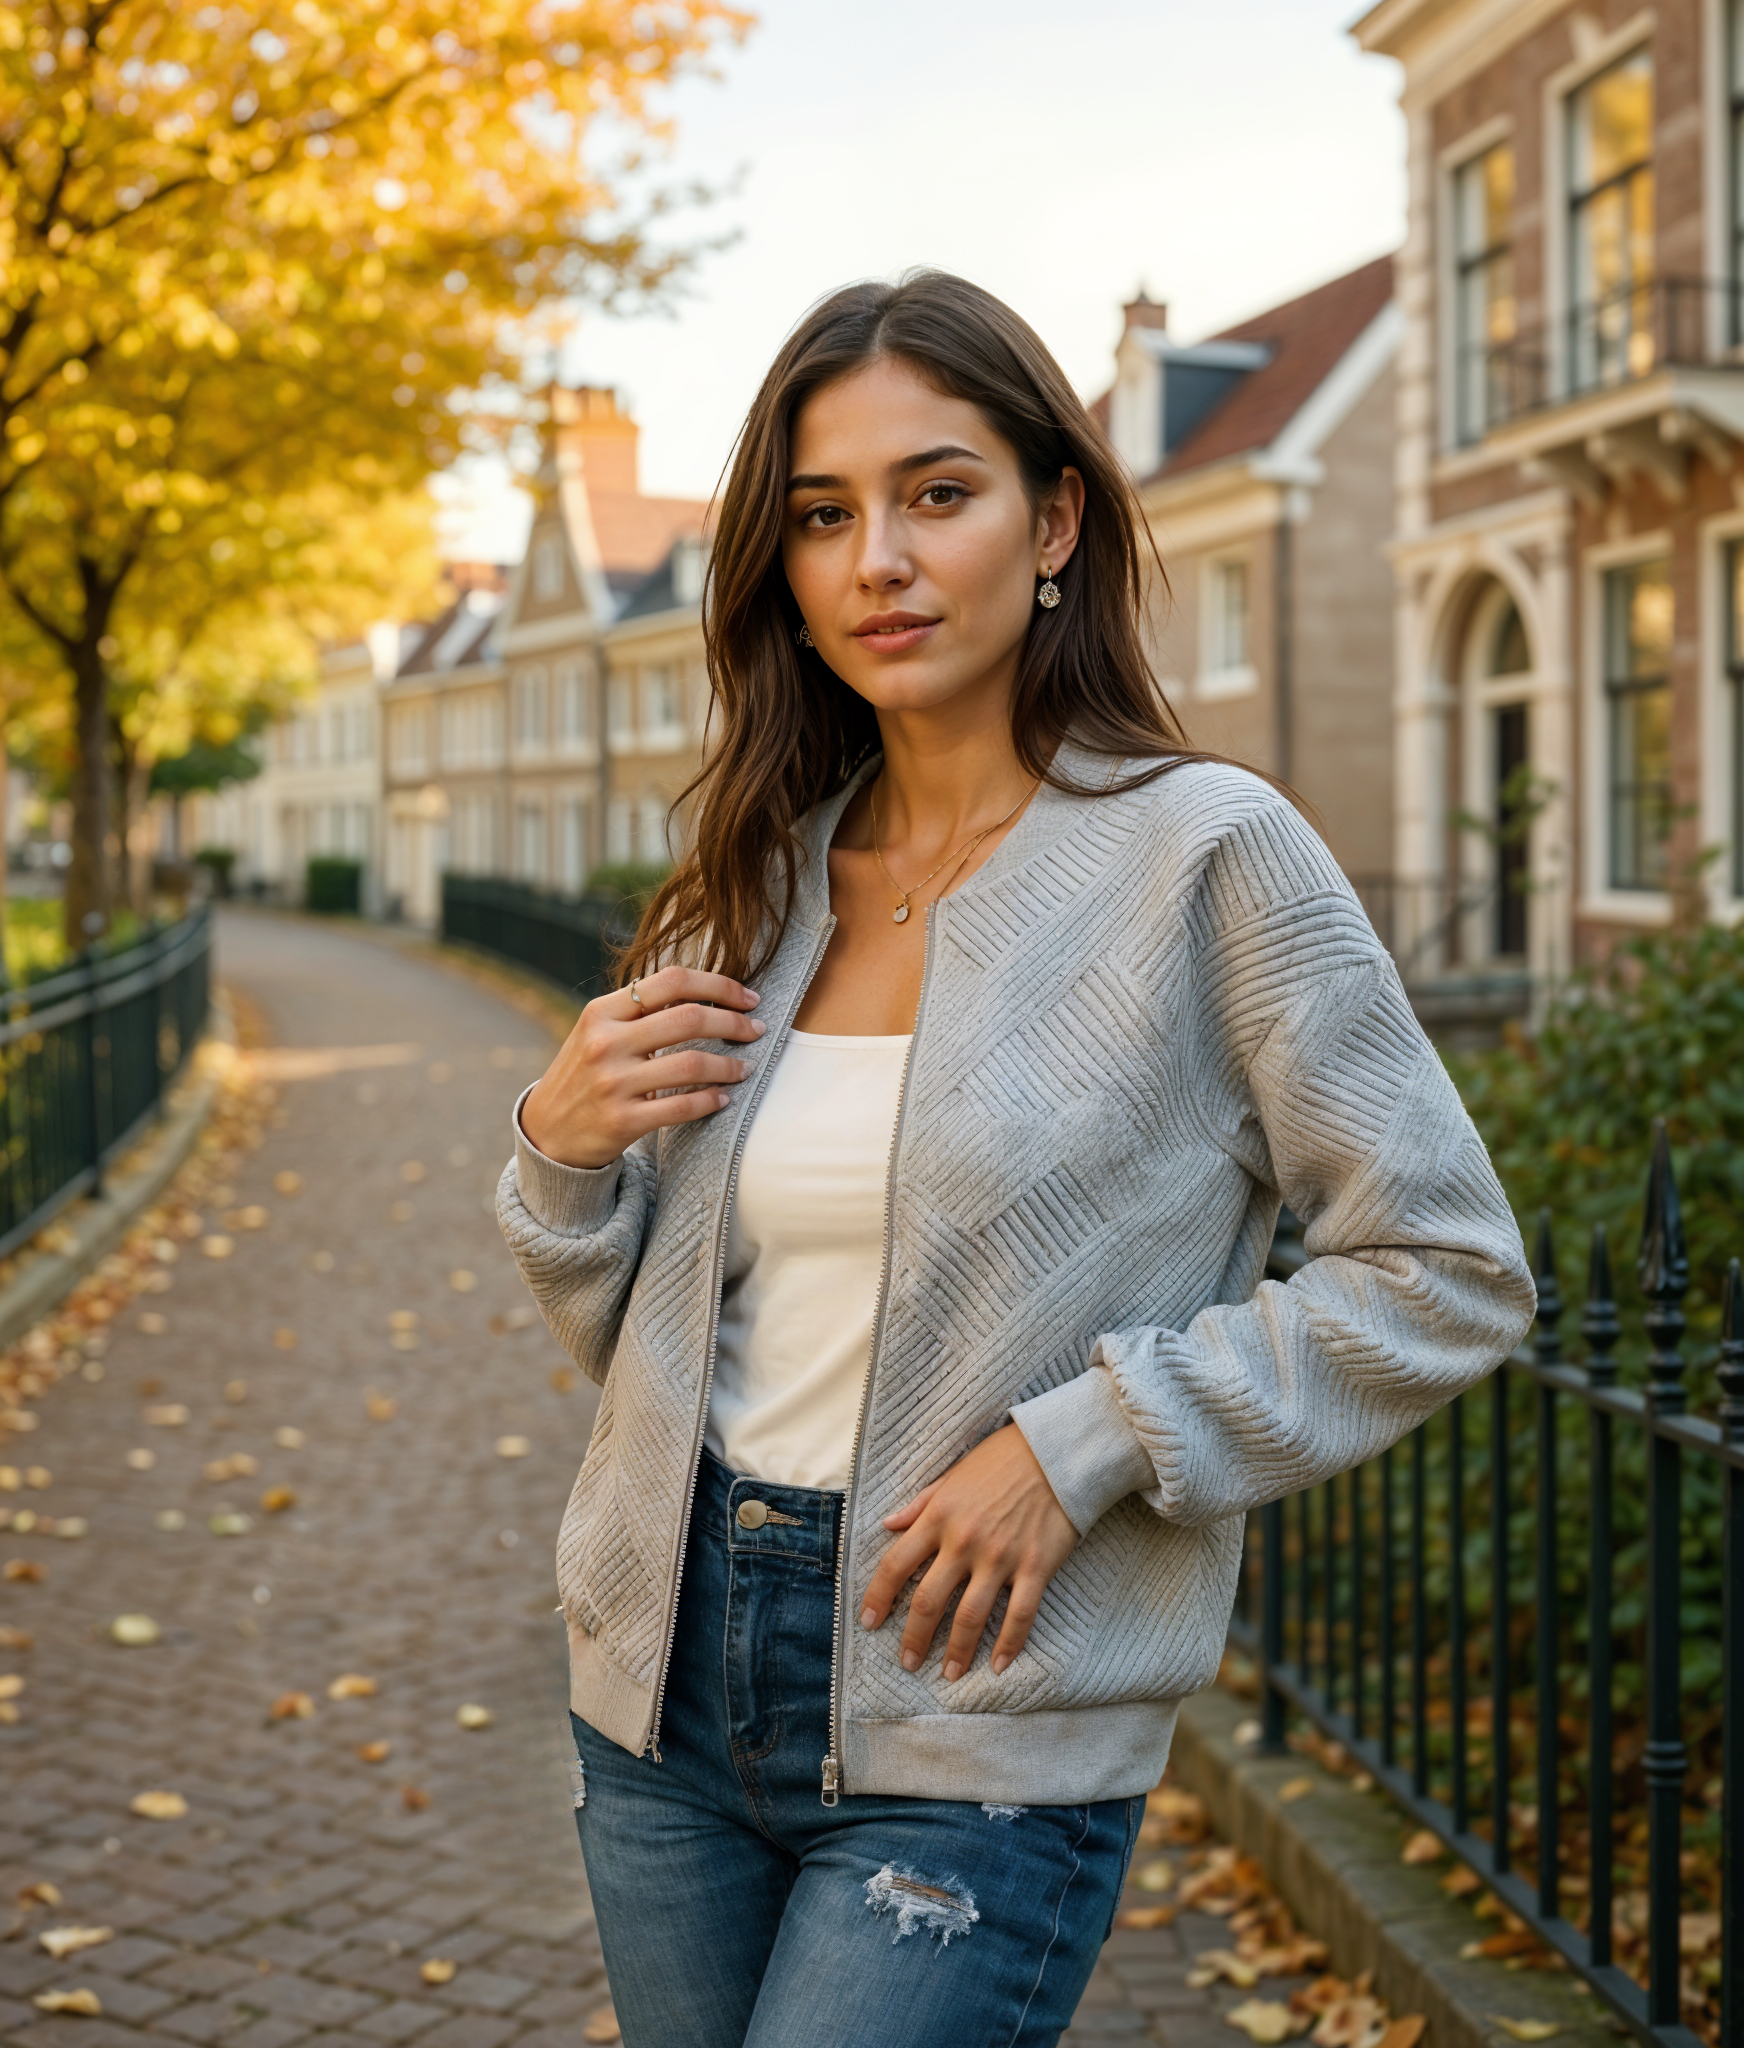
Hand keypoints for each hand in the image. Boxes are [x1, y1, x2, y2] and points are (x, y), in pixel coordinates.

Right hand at [519, 967, 763, 1169]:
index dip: (719, 985)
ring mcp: (613, 1082)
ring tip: (744, 1067)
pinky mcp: (623, 1121)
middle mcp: (605, 1042)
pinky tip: (723, 1098)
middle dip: (734, 1022)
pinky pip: (683, 1106)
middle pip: (689, 1018)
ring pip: (692, 1064)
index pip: (672, 981)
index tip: (748, 997)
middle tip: (756, 1030)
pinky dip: (711, 1100)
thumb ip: (641, 1011)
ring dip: (730, 1065)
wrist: (547, 1132)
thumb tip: (706, 992)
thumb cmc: (586, 1074)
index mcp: (602, 1011)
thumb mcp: (598, 1031)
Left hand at [858, 1423, 1077, 1681]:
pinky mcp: (1036, 1566)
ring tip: (948, 1674)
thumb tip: (888, 1525)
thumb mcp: (952, 1476)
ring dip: (956, 1651)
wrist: (1057, 1451)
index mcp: (939, 1517)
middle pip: (928, 1601)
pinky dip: (1008, 1645)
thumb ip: (920, 1505)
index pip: (896, 1564)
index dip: (878, 1597)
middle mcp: (964, 1541)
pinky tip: (997, 1665)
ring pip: (970, 1616)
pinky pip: (1020, 1615)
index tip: (869, 1622)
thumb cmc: (1001, 1460)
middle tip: (907, 1661)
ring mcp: (1001, 1557)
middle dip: (914, 1637)